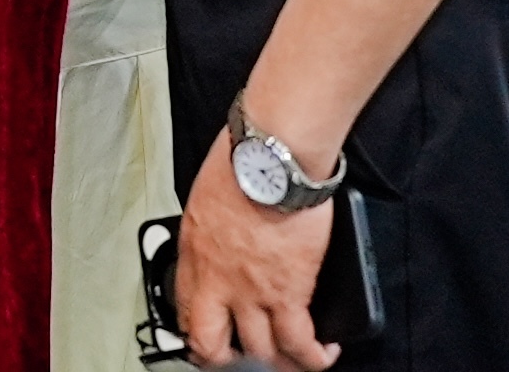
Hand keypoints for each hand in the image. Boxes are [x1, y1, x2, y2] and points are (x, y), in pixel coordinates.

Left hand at [172, 147, 342, 368]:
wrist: (271, 157)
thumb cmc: (242, 163)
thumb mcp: (206, 200)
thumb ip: (212, 230)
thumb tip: (225, 237)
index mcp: (194, 256)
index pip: (186, 311)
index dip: (199, 331)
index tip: (213, 334)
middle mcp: (217, 282)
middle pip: (211, 345)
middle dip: (225, 362)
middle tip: (241, 362)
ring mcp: (252, 293)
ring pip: (260, 353)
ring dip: (276, 363)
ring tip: (289, 362)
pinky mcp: (290, 293)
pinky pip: (299, 342)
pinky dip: (312, 356)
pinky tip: (323, 352)